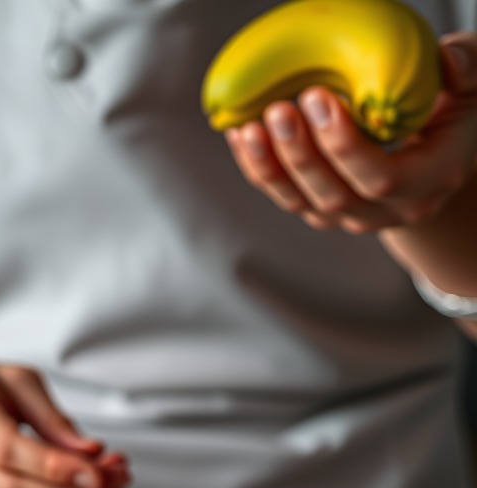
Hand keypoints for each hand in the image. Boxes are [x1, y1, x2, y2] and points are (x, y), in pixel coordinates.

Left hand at [224, 33, 476, 232]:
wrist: (435, 150)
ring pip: (300, 202)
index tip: (319, 96)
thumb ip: (466, 70)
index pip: (380, 178)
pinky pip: (283, 195)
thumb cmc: (456, 107)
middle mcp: (385, 210)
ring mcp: (348, 216)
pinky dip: (259, 167)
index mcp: (428, 181)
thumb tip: (445, 61)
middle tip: (278, 109)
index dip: (344, 145)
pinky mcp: (320, 210)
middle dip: (300, 154)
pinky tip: (242, 135)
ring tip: (249, 126)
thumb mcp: (472, 87)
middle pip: (333, 195)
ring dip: (269, 166)